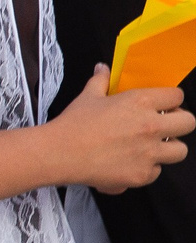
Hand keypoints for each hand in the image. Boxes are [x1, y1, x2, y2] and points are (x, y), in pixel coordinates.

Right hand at [49, 67, 193, 193]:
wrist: (59, 153)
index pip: (176, 96)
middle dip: (179, 122)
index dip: (171, 99)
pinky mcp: (142, 174)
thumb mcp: (87, 96)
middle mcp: (151, 127)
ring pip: (180, 150)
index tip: (163, 104)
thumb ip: (101, 81)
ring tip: (151, 147)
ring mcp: (149, 153)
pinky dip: (147, 168)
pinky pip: (157, 171)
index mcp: (140, 102)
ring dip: (168, 148)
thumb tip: (103, 68)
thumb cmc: (73, 123)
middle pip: (189, 123)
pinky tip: (130, 163)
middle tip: (164, 126)